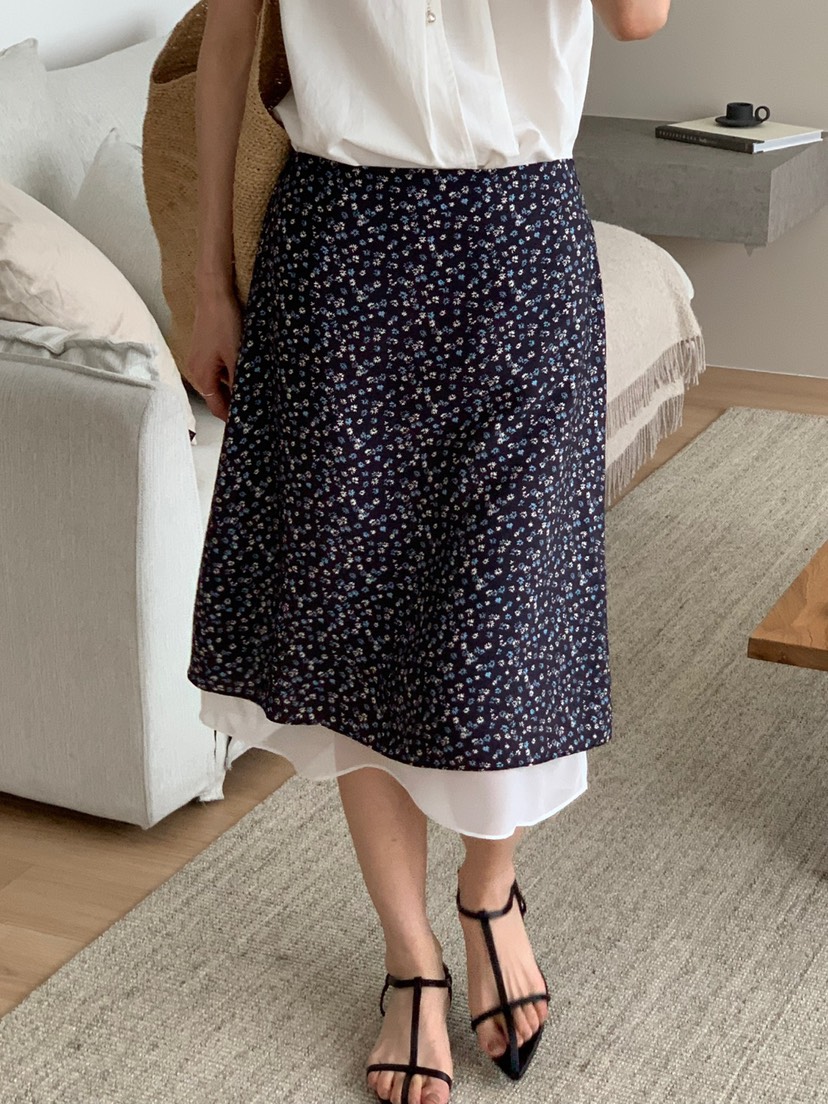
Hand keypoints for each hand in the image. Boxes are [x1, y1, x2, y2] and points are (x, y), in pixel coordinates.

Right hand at [185, 286, 243, 422]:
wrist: (213, 296)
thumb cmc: (223, 323)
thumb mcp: (236, 357)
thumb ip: (238, 383)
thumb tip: (244, 403)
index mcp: (202, 377)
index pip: (217, 408)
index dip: (231, 418)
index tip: (246, 424)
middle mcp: (196, 372)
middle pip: (216, 396)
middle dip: (233, 403)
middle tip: (254, 407)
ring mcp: (197, 361)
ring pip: (217, 383)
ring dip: (231, 387)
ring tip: (252, 388)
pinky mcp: (201, 351)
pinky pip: (215, 370)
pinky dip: (227, 374)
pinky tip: (242, 369)